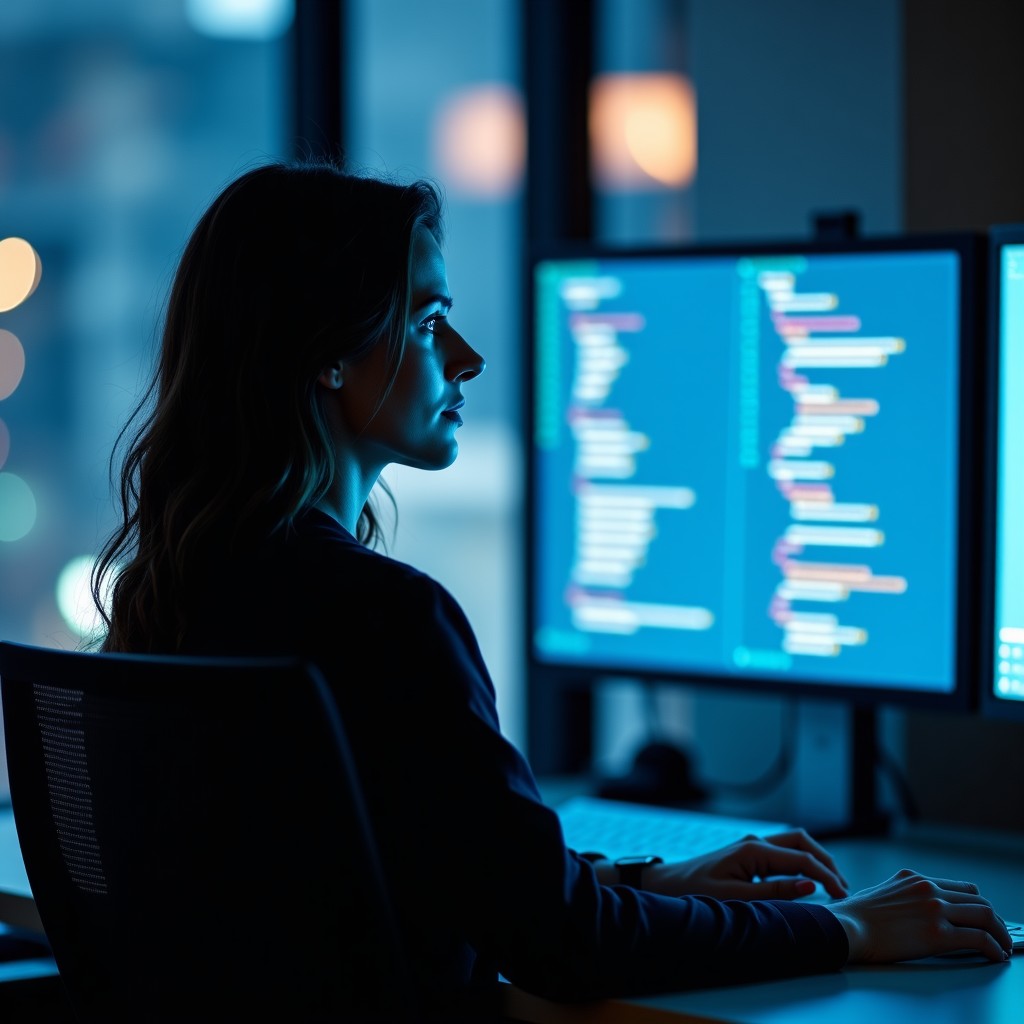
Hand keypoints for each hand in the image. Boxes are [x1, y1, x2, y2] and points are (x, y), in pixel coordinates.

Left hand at [643, 829, 848, 900]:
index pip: (802, 859)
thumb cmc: (697, 892)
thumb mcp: (736, 898)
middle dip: (825, 861)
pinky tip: (809, 882)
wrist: (669, 885)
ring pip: (794, 844)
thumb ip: (774, 892)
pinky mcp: (749, 853)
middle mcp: (755, 842)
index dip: (826, 876)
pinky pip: (783, 853)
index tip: (842, 896)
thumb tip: (810, 885)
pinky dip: (801, 863)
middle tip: (842, 888)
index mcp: (754, 850)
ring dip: (814, 860)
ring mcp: (752, 845)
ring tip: (832, 885)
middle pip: (802, 842)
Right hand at [828, 868, 1012, 962]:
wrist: (846, 927)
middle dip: (994, 919)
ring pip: (985, 915)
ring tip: (1003, 947)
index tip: (984, 918)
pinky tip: (996, 956)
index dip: (978, 904)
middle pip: (978, 899)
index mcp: (914, 878)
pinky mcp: (938, 934)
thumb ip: (903, 896)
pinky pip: (979, 939)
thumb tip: (912, 910)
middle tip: (1000, 935)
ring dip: (1001, 933)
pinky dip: (994, 948)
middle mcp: (928, 889)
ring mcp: (934, 909)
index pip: (962, 887)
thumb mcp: (882, 893)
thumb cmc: (855, 916)